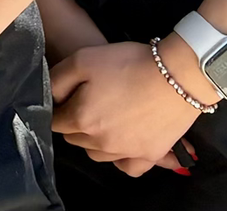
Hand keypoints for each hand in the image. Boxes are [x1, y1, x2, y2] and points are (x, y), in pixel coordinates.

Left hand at [51, 38, 208, 176]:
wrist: (177, 74)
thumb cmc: (128, 63)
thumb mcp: (83, 59)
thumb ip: (58, 81)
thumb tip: (49, 98)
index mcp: (81, 119)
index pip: (55, 122)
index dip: (58, 108)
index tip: (67, 97)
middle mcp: (100, 142)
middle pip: (75, 138)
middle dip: (75, 122)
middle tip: (88, 102)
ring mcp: (126, 152)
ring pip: (97, 154)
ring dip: (95, 140)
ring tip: (106, 119)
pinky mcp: (150, 156)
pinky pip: (128, 168)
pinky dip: (122, 159)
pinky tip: (124, 145)